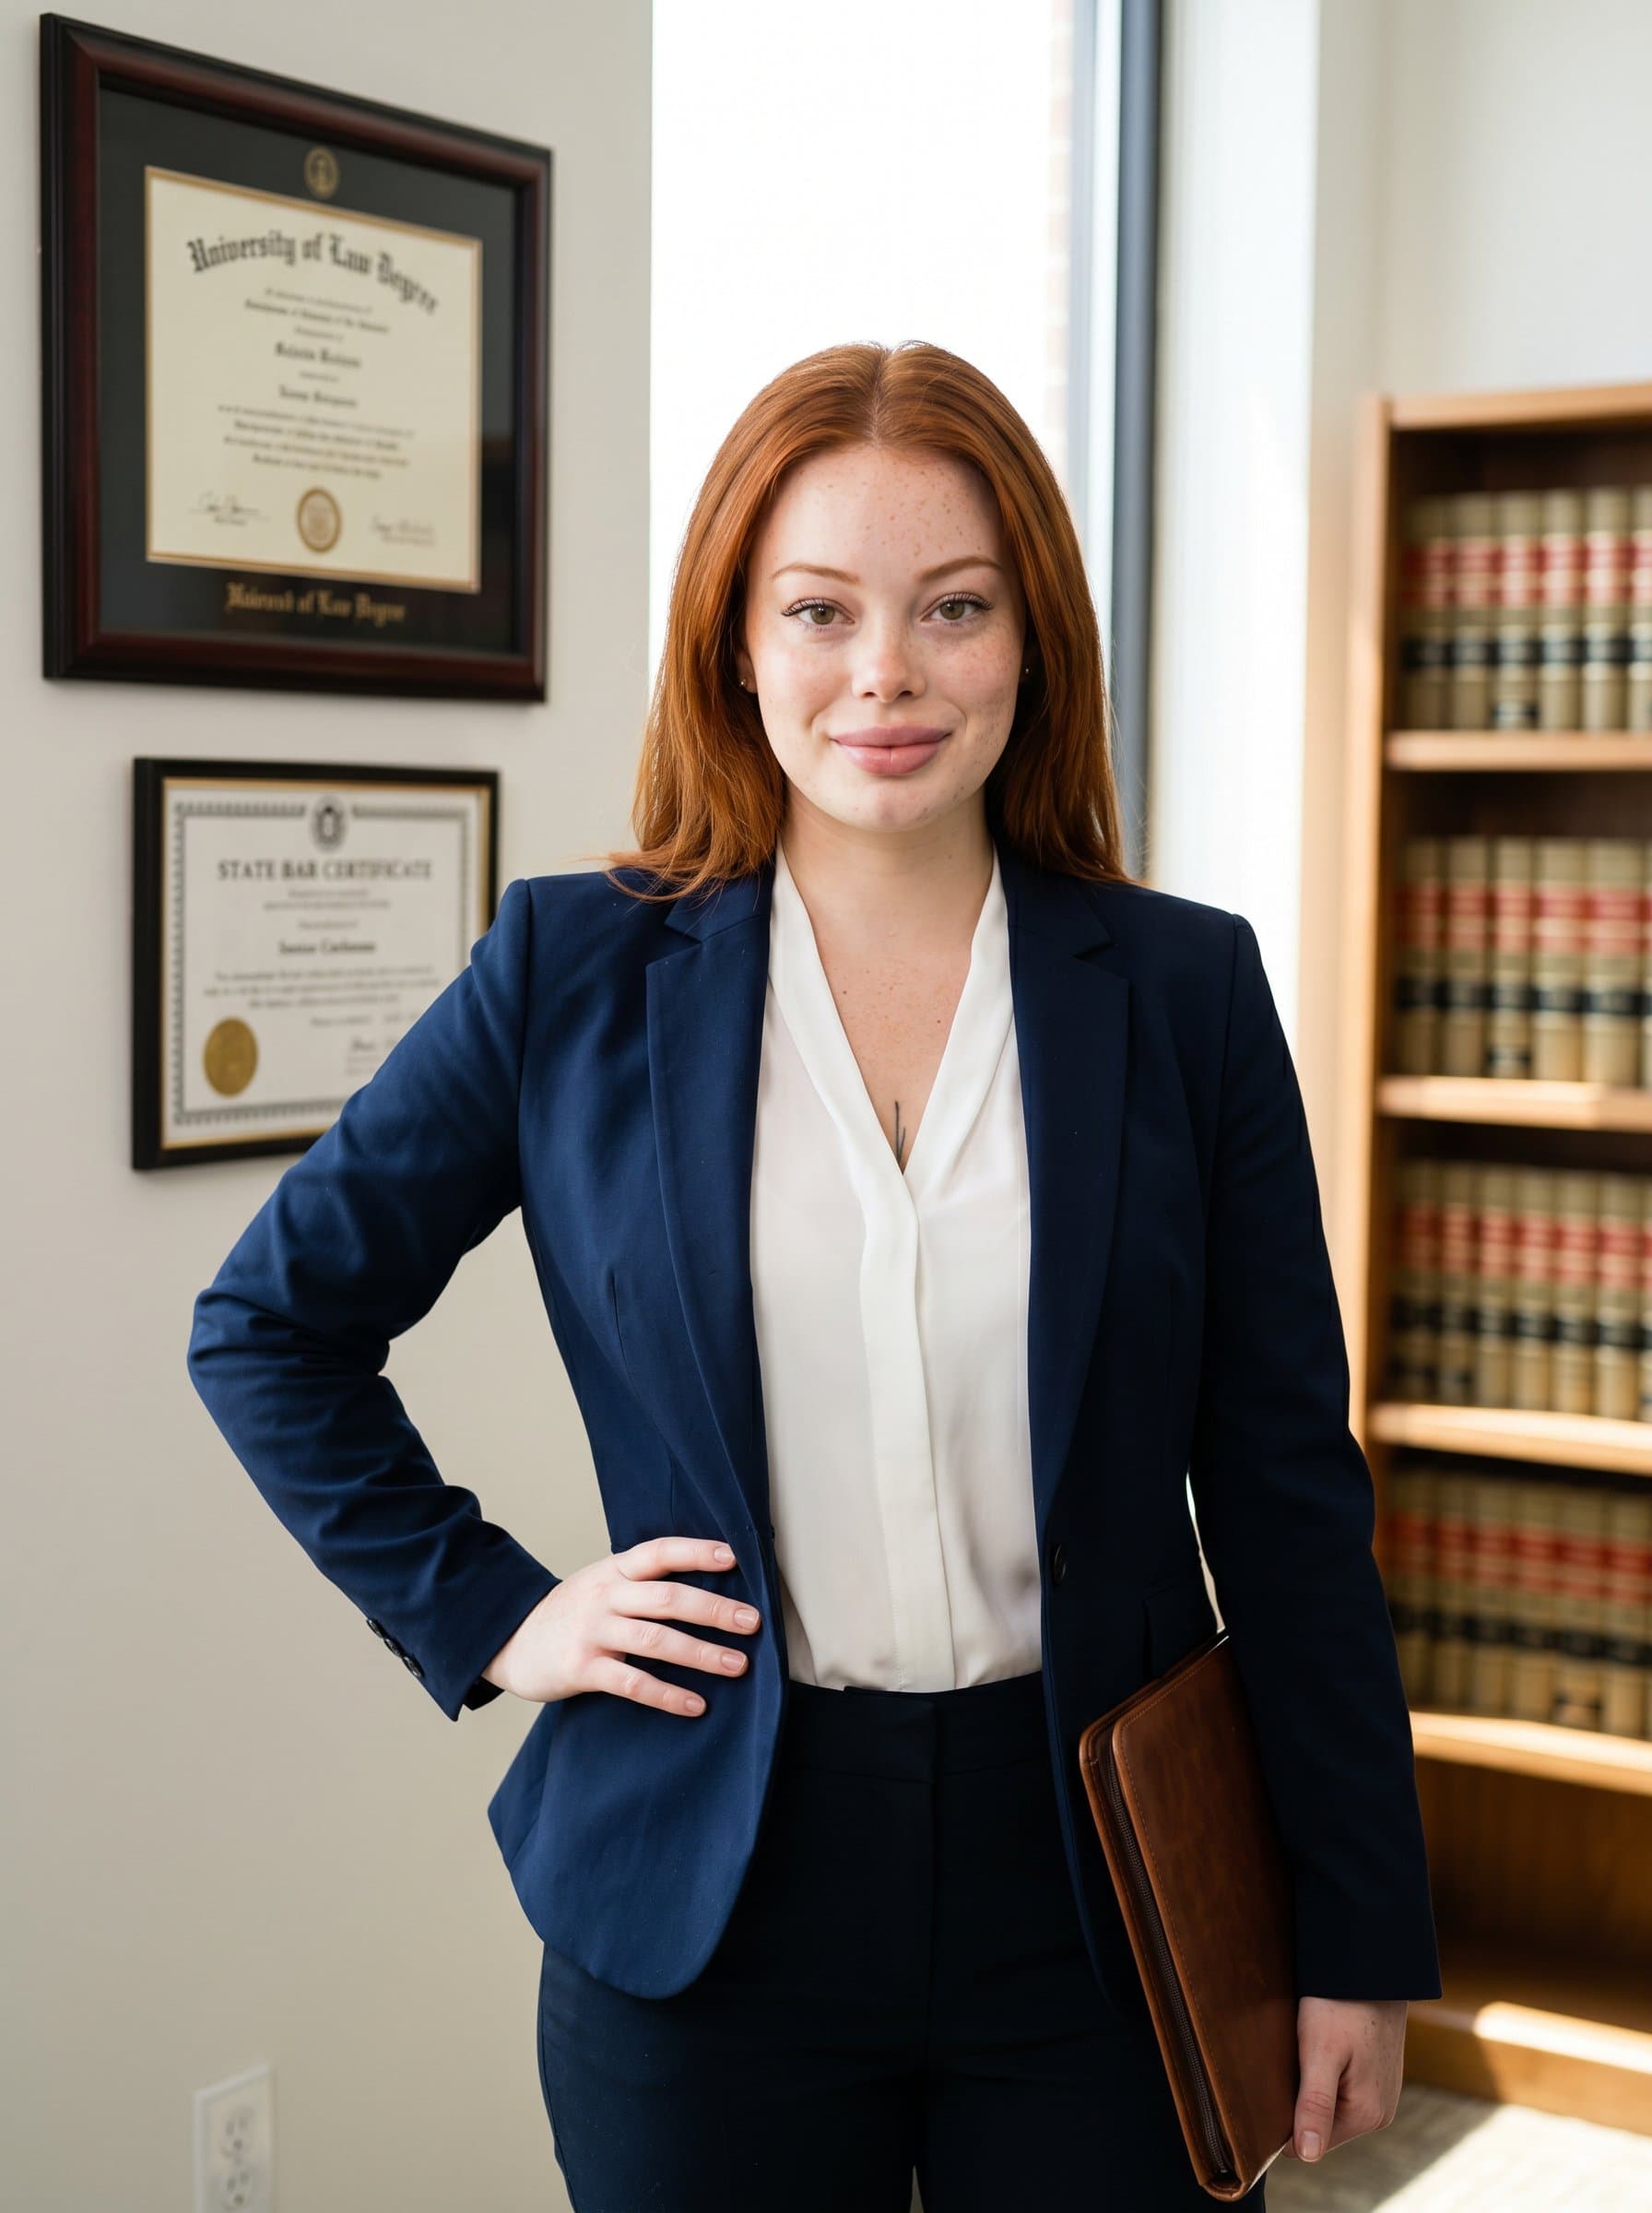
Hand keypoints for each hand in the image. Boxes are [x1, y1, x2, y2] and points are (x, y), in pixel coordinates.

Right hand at [479, 1535, 760, 1715]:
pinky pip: (633, 1683)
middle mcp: (605, 1596)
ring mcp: (592, 1632)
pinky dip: (668, 1694)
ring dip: (702, 1653)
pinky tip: (697, 1704)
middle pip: (667, 1597)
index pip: (659, 1552)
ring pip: (656, 1640)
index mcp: (614, 1571)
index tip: (735, 1558)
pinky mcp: (582, 1669)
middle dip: (714, 1609)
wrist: (509, 1640)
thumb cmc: (570, 1614)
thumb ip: (640, 1583)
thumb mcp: (600, 1584)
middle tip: (753, 1622)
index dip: (697, 1551)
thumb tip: (704, 1589)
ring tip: (738, 1665)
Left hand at [1285, 1995, 1406, 2163]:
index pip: (1310, 2142)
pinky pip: (1341, 2088)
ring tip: (1302, 2052)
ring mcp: (1381, 2094)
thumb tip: (1307, 2156)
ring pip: (1330, 2105)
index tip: (1269, 2090)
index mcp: (1367, 2115)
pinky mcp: (1377, 2075)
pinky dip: (1325, 2074)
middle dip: (1299, 2100)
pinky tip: (1318, 2049)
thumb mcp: (1320, 2053)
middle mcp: (1379, 2112)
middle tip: (1288, 2061)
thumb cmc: (1342, 2005)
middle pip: (1320, 2124)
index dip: (1284, 2120)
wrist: (1371, 1965)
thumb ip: (1315, 2105)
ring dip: (1311, 2085)